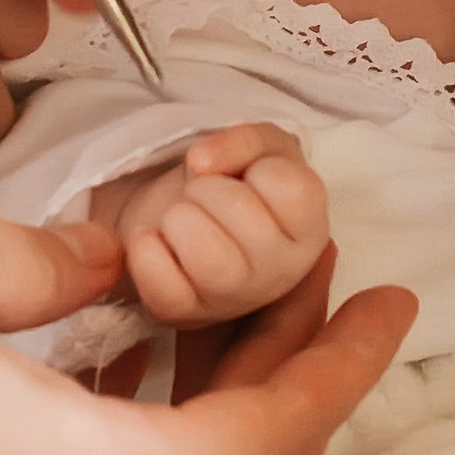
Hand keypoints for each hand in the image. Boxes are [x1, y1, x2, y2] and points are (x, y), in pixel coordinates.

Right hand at [0, 187, 415, 454]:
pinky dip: (131, 400)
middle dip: (277, 345)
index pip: (274, 430)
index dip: (343, 356)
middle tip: (300, 249)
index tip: (394, 295)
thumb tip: (117, 253)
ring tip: (210, 269)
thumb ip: (59, 253)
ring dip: (201, 370)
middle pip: (232, 452)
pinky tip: (115, 324)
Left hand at [108, 121, 331, 327]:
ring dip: (179, 217)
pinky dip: (146, 248)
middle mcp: (281, 273)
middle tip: (209, 198)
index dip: (255, 166)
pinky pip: (157, 278)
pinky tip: (159, 243)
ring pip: (202, 249)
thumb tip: (202, 162)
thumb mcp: (260, 149)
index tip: (248, 177)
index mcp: (308, 229)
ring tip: (185, 220)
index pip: (285, 185)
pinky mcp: (183, 315)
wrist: (189, 227)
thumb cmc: (235, 187)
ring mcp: (233, 300)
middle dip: (208, 188)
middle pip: (234, 207)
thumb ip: (246, 140)